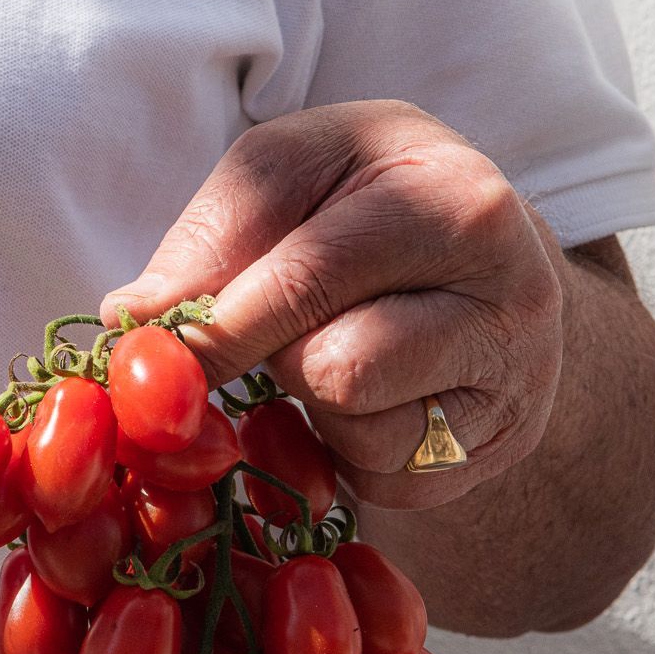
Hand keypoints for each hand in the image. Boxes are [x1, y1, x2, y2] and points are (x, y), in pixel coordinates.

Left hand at [100, 100, 565, 508]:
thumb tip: (133, 320)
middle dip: (278, 360)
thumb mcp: (295, 170)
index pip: (307, 284)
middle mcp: (515, 293)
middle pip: (337, 373)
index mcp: (455, 200)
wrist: (483, 244)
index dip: (218, 328)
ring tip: (339, 347)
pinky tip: (373, 392)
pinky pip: (391, 483)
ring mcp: (522, 380)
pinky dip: (354, 448)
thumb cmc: (369, 194)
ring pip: (367, 439)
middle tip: (275, 331)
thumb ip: (215, 235)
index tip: (157, 350)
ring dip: (320, 408)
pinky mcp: (504, 446)